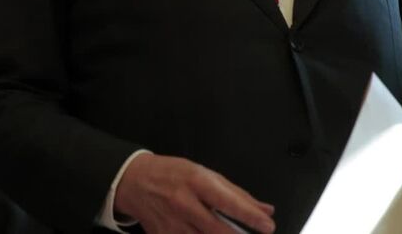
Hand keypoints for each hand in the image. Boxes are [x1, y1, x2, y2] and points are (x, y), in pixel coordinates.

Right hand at [114, 153, 274, 233]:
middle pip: (217, 230)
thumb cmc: (172, 174)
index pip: (227, 202)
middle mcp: (183, 204)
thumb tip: (265, 210)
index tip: (268, 226)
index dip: (250, 216)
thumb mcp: (203, 173)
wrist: (133, 181)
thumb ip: (235, 194)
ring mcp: (172, 224)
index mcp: (195, 182)